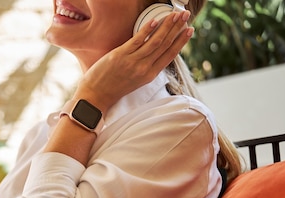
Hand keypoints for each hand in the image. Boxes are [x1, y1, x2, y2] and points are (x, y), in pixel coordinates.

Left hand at [78, 10, 193, 111]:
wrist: (95, 97)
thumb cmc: (113, 88)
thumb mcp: (135, 80)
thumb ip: (145, 67)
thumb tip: (152, 52)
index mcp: (150, 75)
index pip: (170, 55)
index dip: (181, 41)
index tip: (189, 30)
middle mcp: (144, 68)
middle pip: (165, 45)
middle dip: (177, 27)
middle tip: (185, 14)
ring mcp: (133, 62)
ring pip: (155, 41)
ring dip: (166, 25)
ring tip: (174, 14)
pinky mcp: (120, 56)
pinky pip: (137, 40)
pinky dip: (147, 30)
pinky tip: (154, 20)